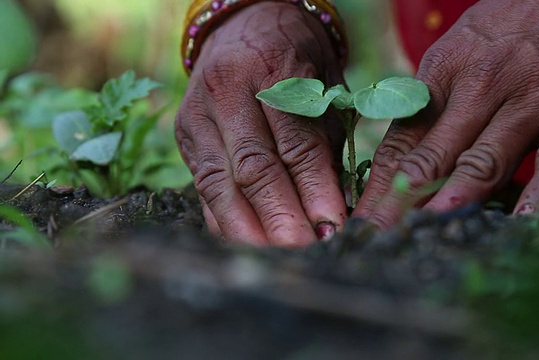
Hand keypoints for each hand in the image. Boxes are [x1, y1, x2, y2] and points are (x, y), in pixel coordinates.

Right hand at [176, 2, 346, 245]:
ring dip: (245, 228)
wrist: (246, 25)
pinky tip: (242, 241)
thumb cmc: (297, 62)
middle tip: (302, 252)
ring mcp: (198, 114)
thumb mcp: (324, 91)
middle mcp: (228, 91)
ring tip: (271, 259)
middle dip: (279, 217)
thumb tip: (332, 212)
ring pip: (218, 182)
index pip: (296, 145)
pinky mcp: (184, 134)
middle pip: (253, 167)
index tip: (331, 228)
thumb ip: (326, 147)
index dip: (315, 191)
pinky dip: (222, 217)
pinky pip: (202, 184)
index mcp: (273, 71)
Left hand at [355, 0, 538, 226]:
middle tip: (379, 237)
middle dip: (401, 202)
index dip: (379, 184)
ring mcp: (533, 98)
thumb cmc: (514, 23)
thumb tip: (404, 156)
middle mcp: (483, 86)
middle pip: (435, 155)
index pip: (404, 139)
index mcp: (446, 72)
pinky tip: (526, 221)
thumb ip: (435, 102)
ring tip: (429, 232)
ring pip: (487, 158)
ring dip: (455, 200)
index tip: (363, 219)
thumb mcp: (459, 51)